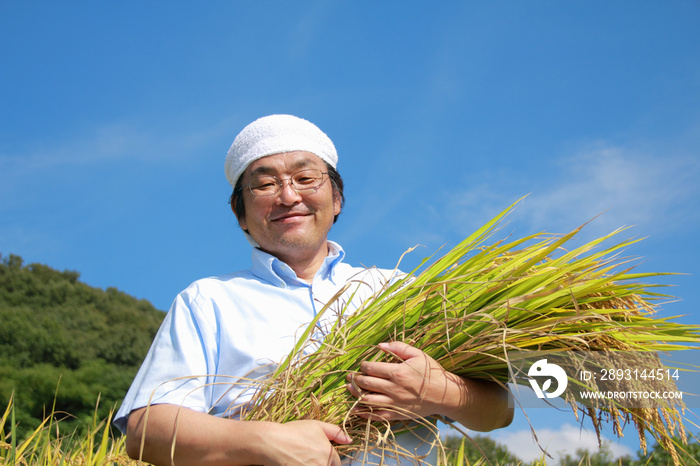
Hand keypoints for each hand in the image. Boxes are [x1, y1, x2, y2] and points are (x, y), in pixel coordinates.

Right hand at [260, 420, 351, 465]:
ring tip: (302, 460)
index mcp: (328, 454)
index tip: (318, 455)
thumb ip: (336, 432)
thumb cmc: (294, 432)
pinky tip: (297, 462)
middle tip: (308, 457)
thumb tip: (349, 440)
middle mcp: (322, 465)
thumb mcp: (317, 426)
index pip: (337, 464)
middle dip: (321, 463)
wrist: (272, 442)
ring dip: (313, 465)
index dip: (329, 460)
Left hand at [345, 341, 462, 421]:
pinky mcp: (396, 414)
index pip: (371, 368)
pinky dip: (363, 413)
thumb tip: (380, 345)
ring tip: (349, 388)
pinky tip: (356, 409)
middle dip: (355, 379)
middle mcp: (393, 389)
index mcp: (397, 372)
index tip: (363, 365)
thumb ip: (398, 347)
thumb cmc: (431, 372)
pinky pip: (376, 416)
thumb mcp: (418, 354)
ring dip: (355, 394)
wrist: (445, 395)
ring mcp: (394, 403)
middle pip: (365, 384)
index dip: (363, 366)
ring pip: (367, 400)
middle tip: (350, 376)